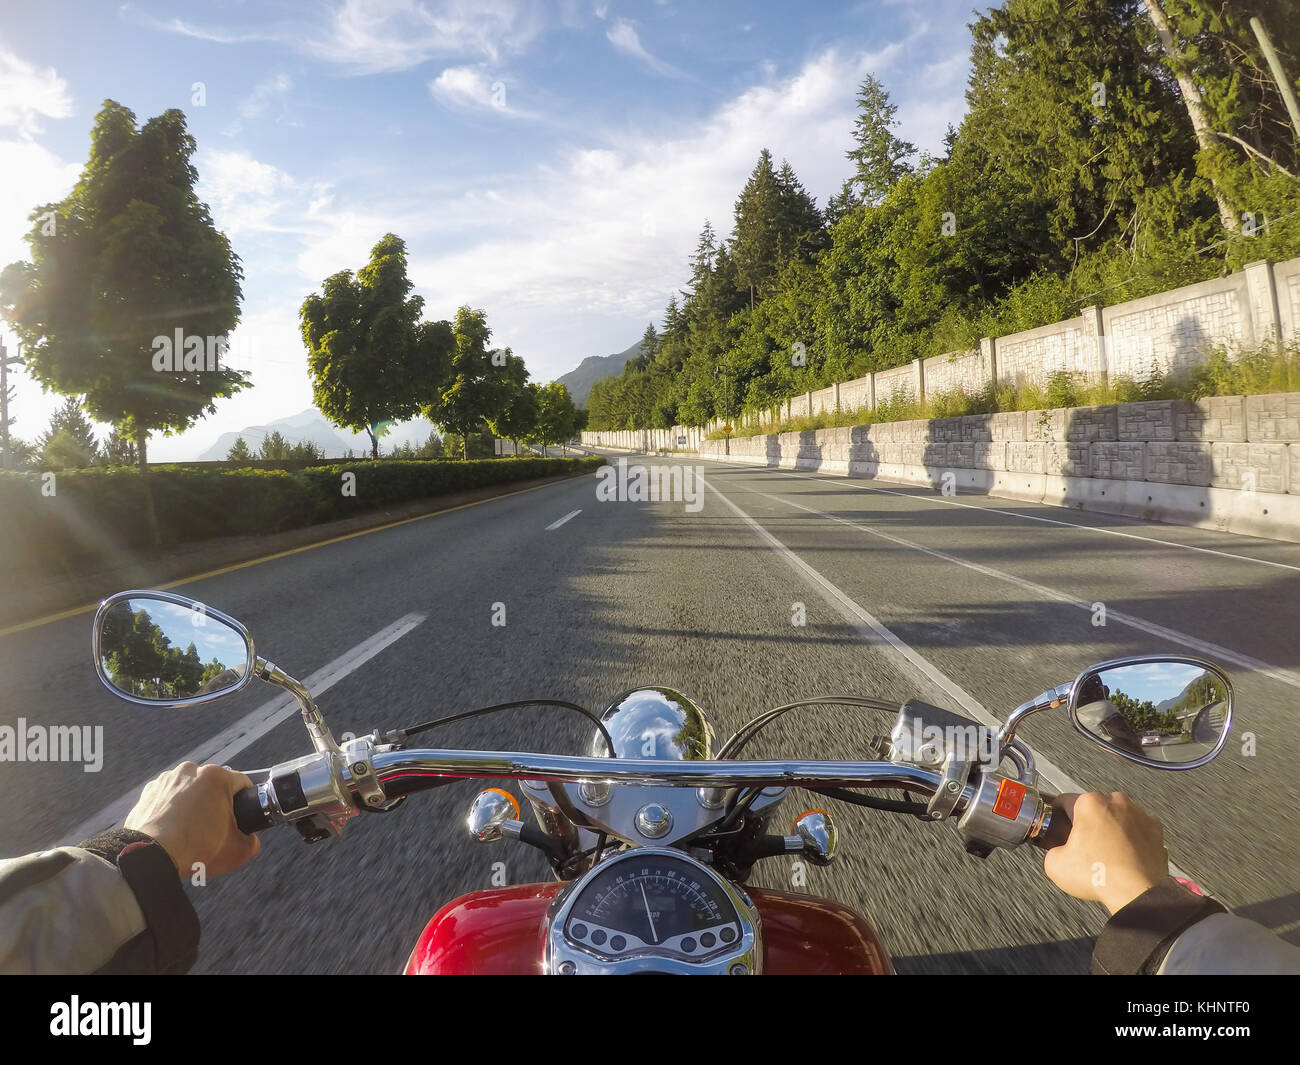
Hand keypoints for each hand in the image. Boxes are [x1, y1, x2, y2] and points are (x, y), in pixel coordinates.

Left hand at [125, 762, 260, 878]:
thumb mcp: (238, 851)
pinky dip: (172, 809)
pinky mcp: (148, 792)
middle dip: (216, 803)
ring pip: (189, 790)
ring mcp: (166, 780)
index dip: (247, 802)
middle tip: (214, 829)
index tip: (241, 818)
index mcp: (217, 776)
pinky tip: (172, 830)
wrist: (150, 857)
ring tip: (190, 830)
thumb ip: (252, 841)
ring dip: (193, 804)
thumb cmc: (196, 849)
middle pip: (214, 786)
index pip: (242, 784)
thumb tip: (250, 839)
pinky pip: (168, 797)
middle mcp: (191, 770)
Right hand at [1042, 791, 1167, 913]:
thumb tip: (1059, 852)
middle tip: (1085, 846)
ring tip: (1107, 853)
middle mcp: (1116, 802)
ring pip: (1118, 816)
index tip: (1059, 826)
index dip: (1058, 816)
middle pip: (1094, 808)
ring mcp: (1139, 814)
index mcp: (1089, 803)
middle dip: (1089, 823)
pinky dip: (1132, 838)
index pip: (1065, 801)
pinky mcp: (1156, 830)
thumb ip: (1052, 850)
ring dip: (1112, 828)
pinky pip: (1138, 829)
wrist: (1136, 893)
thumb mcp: (1055, 864)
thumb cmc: (1098, 875)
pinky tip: (1125, 855)